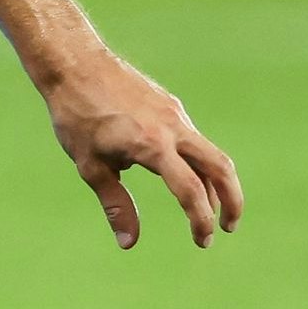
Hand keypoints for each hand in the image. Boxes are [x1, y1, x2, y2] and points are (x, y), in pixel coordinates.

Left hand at [39, 45, 242, 248]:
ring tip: (206, 207)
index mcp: (153, 147)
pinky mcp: (170, 105)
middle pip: (220, 167)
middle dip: (232, 200)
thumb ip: (115, 204)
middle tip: (227, 227)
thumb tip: (128, 243)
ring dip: (214, 182)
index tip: (202, 240)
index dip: (200, 220)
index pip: (190, 191)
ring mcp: (175, 114)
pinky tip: (178, 172)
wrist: (75, 65)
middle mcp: (172, 128)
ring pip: (208, 152)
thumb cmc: (76, 117)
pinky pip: (191, 138)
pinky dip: (195, 161)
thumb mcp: (90, 166)